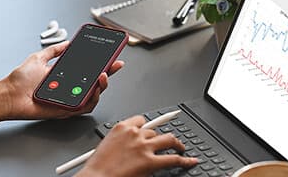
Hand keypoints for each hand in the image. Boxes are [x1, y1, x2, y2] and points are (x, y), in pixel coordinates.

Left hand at [1, 41, 123, 119]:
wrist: (10, 95)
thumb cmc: (20, 81)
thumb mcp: (38, 58)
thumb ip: (53, 51)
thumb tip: (66, 43)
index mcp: (65, 76)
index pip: (88, 69)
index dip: (102, 64)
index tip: (112, 56)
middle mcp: (69, 88)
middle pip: (95, 83)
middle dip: (108, 73)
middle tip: (112, 66)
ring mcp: (69, 99)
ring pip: (93, 96)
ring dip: (101, 86)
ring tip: (102, 76)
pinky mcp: (66, 110)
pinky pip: (84, 107)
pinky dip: (91, 99)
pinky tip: (93, 90)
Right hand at [75, 116, 197, 176]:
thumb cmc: (97, 167)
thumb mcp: (106, 145)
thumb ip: (120, 141)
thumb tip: (130, 145)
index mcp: (121, 128)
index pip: (140, 120)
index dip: (147, 127)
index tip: (150, 131)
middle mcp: (134, 134)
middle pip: (154, 131)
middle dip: (158, 139)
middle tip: (164, 144)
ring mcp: (143, 147)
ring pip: (167, 139)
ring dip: (175, 144)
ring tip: (180, 148)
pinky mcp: (150, 161)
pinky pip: (173, 159)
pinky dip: (184, 160)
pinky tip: (189, 161)